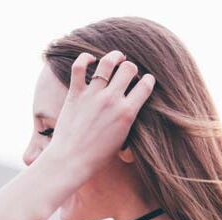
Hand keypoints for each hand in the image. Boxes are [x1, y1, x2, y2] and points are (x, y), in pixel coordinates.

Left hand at [46, 50, 155, 177]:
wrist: (72, 160)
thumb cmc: (98, 156)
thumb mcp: (122, 140)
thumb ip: (128, 121)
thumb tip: (132, 111)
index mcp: (127, 113)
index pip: (145, 86)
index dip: (149, 80)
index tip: (147, 80)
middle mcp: (112, 100)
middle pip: (129, 69)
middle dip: (132, 68)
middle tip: (129, 72)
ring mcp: (93, 95)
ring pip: (108, 63)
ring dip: (115, 56)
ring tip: (117, 56)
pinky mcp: (75, 94)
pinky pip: (79, 67)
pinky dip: (85, 58)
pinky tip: (90, 59)